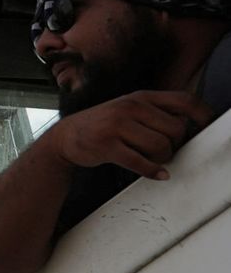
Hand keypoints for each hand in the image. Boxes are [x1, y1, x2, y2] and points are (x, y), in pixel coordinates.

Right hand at [49, 91, 214, 178]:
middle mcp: (130, 107)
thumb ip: (156, 112)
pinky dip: (152, 171)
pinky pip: (140, 162)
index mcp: (141, 97)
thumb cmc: (104, 125)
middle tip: (165, 151)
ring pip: (161, 147)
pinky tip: (157, 174)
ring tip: (154, 161)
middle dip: (176, 145)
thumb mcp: (129, 109)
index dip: (202, 114)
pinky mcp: (106, 146)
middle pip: (176, 129)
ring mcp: (117, 126)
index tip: (206, 127)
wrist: (66, 137)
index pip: (184, 100)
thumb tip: (190, 124)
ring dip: (163, 159)